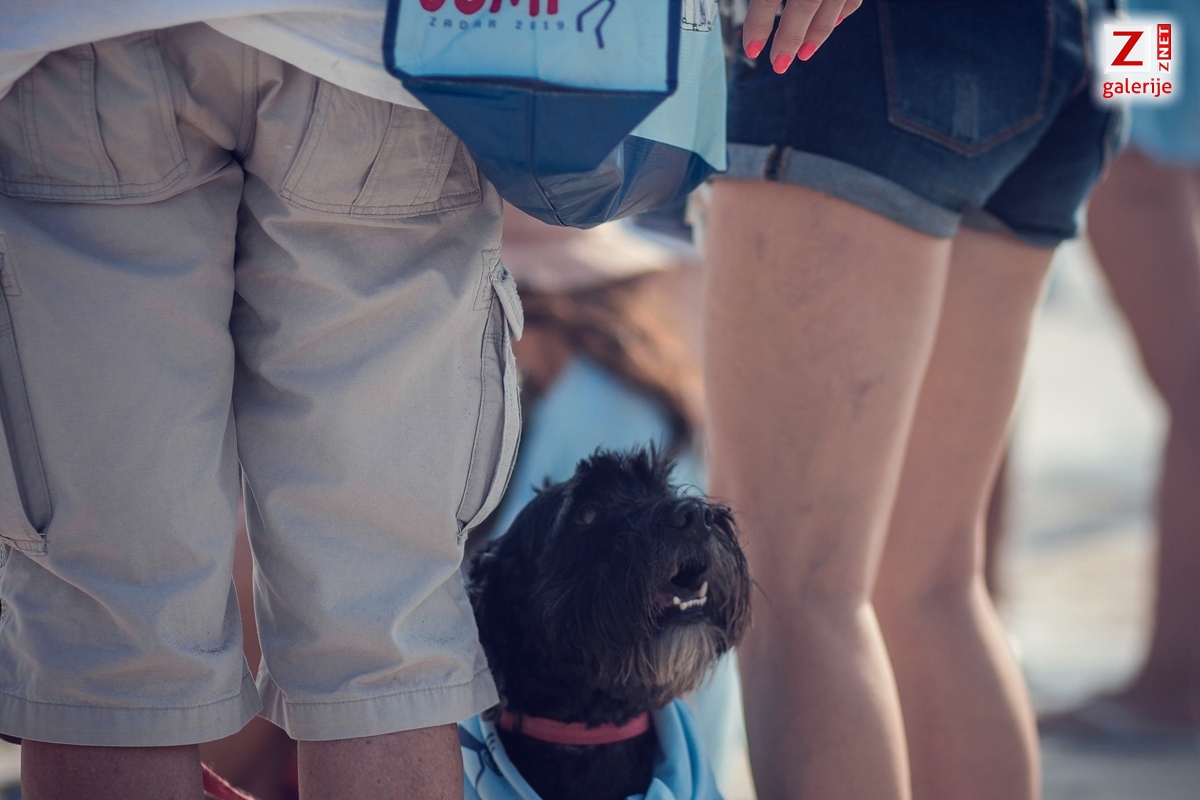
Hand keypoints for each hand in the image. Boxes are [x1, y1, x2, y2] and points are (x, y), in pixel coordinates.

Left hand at [742, 0, 860, 72]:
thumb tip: (748, 1)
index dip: (758, 25)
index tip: (750, 51)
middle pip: (804, 6)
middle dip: (789, 39)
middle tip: (778, 65)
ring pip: (832, 7)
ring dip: (817, 34)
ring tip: (804, 54)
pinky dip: (842, 14)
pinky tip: (835, 23)